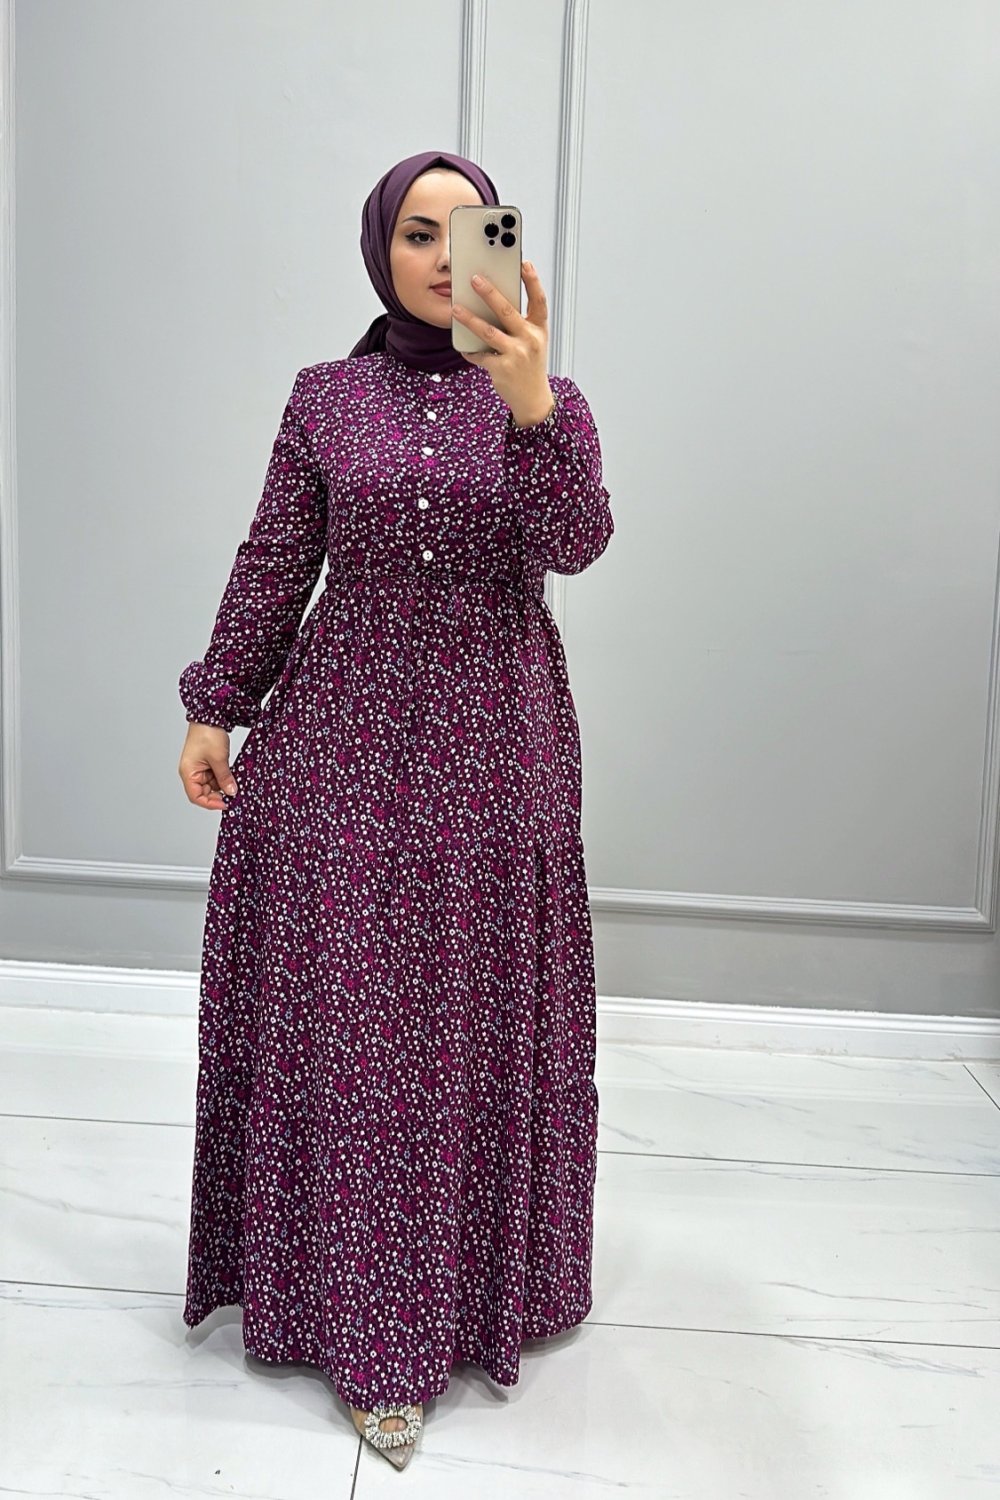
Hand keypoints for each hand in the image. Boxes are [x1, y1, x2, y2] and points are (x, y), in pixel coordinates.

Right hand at [178, 722, 237, 811]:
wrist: (210, 715)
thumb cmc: (207, 733)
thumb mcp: (219, 759)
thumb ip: (224, 778)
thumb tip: (231, 792)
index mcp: (188, 772)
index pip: (196, 797)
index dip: (210, 803)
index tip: (225, 804)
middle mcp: (191, 772)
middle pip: (204, 792)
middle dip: (218, 794)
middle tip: (233, 795)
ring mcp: (199, 767)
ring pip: (211, 784)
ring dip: (222, 786)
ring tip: (234, 785)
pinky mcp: (207, 762)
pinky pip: (215, 776)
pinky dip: (223, 778)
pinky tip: (232, 778)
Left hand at [452, 261, 553, 422]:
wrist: (533, 399)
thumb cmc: (530, 365)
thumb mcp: (533, 342)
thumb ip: (520, 323)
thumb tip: (494, 301)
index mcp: (539, 329)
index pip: (539, 300)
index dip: (532, 281)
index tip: (523, 263)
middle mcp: (530, 340)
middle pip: (507, 311)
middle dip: (489, 293)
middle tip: (474, 279)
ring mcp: (516, 354)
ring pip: (488, 332)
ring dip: (469, 319)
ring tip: (456, 308)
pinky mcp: (501, 368)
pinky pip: (480, 355)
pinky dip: (470, 350)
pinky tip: (463, 346)